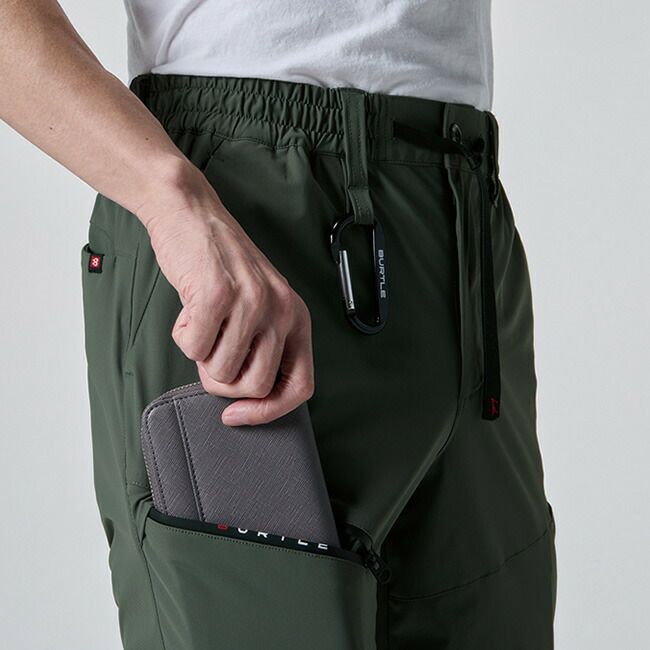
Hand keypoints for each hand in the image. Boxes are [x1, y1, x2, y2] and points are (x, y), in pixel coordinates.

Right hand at [139, 162, 313, 425]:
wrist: (192, 215)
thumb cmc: (222, 265)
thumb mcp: (259, 305)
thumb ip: (263, 346)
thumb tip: (247, 401)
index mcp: (297, 317)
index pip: (300, 387)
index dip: (268, 411)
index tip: (238, 414)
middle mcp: (282, 310)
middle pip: (254, 387)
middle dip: (223, 379)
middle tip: (213, 348)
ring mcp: (252, 302)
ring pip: (221, 372)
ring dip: (201, 353)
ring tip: (203, 319)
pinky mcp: (218, 294)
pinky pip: (192, 349)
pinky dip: (182, 334)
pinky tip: (190, 307)